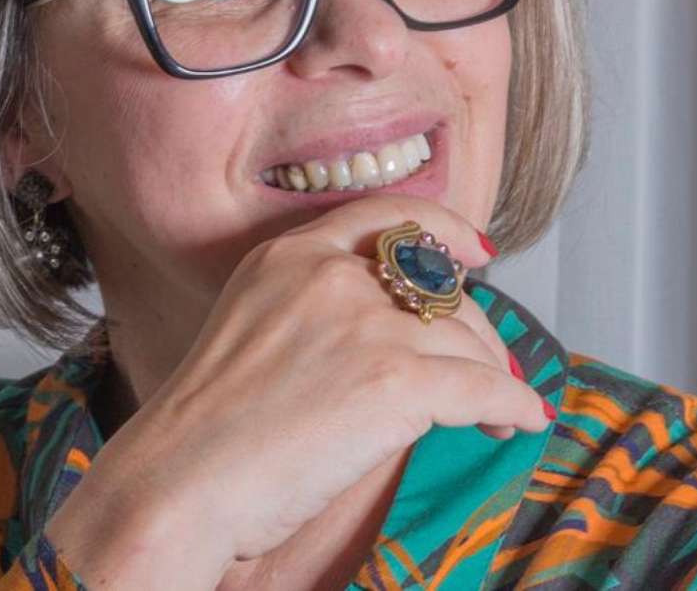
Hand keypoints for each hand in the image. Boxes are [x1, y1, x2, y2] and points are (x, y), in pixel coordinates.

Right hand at [47, 193, 550, 584]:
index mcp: (288, 256)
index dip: (443, 228)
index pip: (384, 215)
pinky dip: (511, 406)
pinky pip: (482, 388)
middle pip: (440, 286)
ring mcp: (364, 322)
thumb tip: (384, 332)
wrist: (178, 481)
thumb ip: (310, 311)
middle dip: (475, 329)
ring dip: (493, 375)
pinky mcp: (395, 379)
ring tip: (495, 411)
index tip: (476, 249)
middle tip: (488, 365)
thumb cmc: (203, 429)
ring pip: (466, 339)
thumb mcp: (247, 330)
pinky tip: (518, 422)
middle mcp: (329, 274)